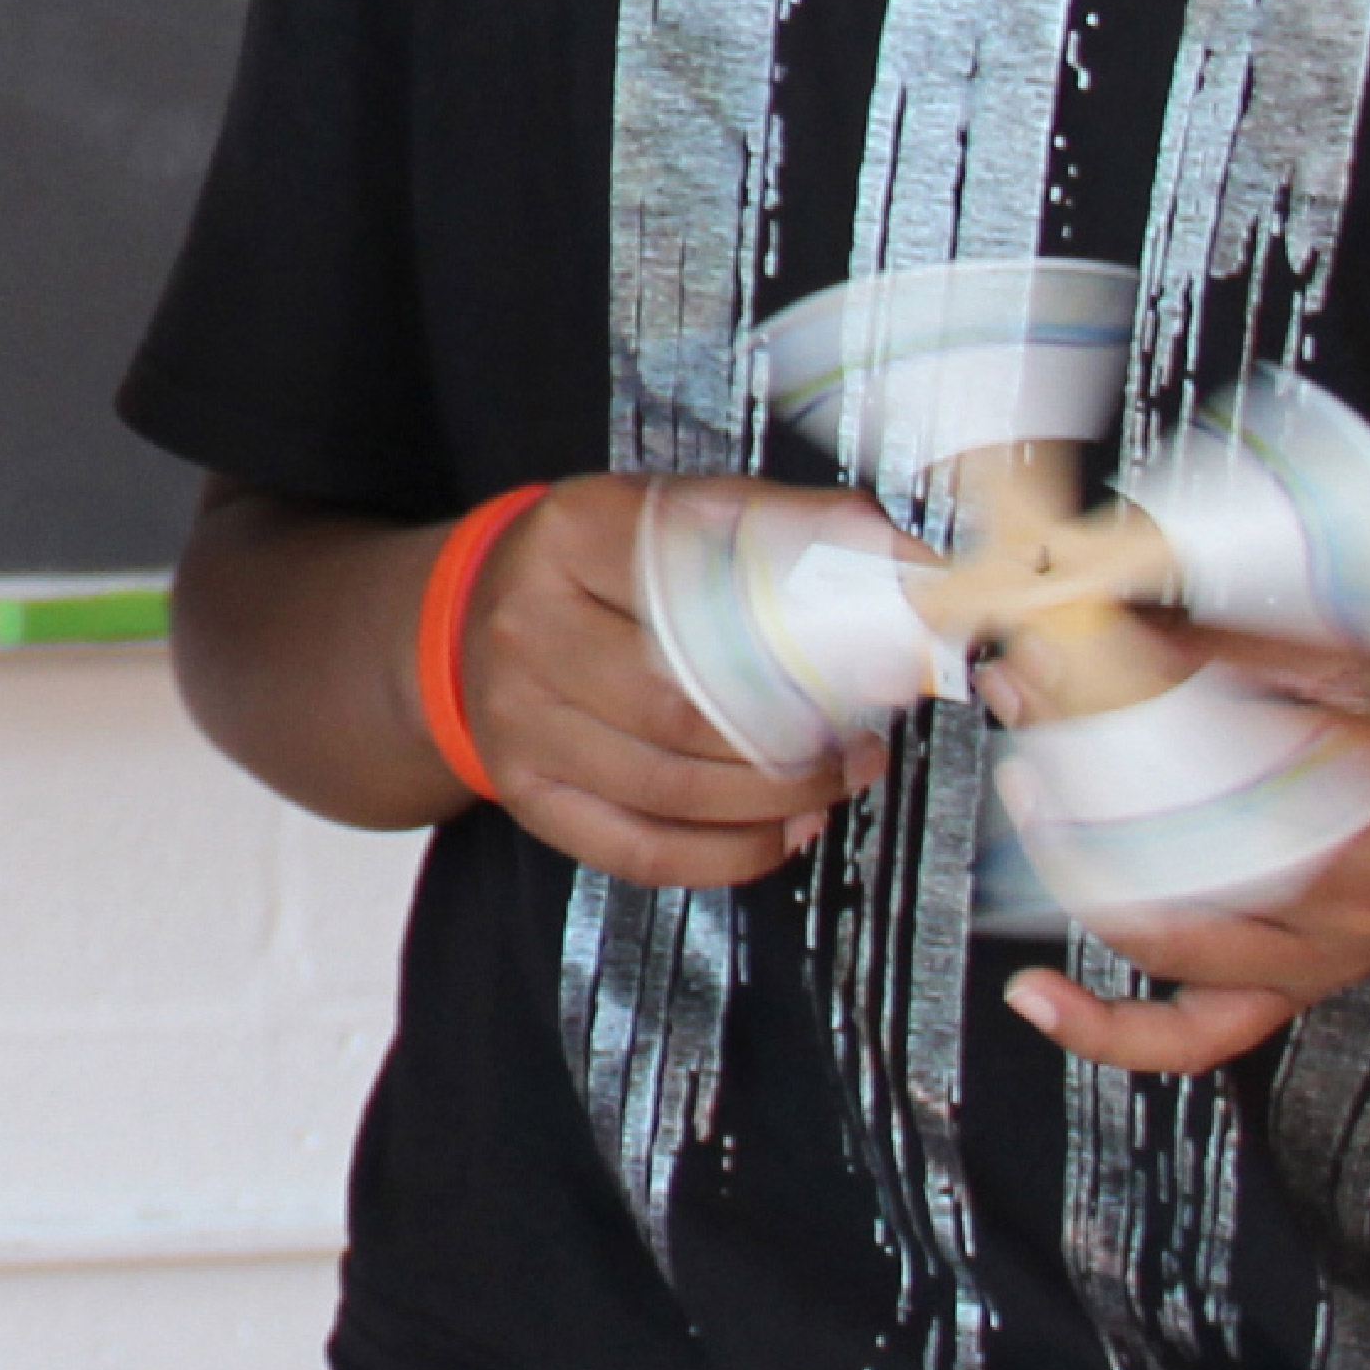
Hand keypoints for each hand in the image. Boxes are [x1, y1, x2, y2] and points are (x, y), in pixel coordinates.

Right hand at [446, 476, 886, 889]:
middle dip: (794, 738)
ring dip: (776, 800)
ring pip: (669, 787)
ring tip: (833, 783)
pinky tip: (781, 836)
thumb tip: (899, 559)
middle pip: (682, 706)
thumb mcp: (671, 512)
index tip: (873, 660)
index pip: (697, 587)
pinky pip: (640, 850)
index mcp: (572, 534)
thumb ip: (777, 526)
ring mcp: (518, 721)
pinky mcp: (526, 795)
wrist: (469, 622)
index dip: (795, 634)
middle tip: (859, 742)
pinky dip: (727, 856)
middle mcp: (528, 627)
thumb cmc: (601, 569)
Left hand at [1001, 613, 1369, 1075]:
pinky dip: (1115, 1029)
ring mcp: (1332, 949)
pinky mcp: (1310, 980)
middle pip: (1176, 850)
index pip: (1212, 750)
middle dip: (1079, 778)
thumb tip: (1113, 627)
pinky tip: (1040, 998)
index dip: (1112, 699)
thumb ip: (1243, 645)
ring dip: (1075, 865)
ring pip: (1167, 934)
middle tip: (1027, 701)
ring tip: (1031, 788)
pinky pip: (1205, 1032)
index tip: (1052, 651)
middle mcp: (1359, 889)